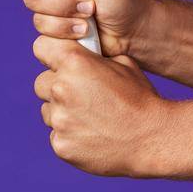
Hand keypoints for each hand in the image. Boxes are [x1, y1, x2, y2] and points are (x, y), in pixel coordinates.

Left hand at [32, 35, 169, 176]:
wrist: (151, 138)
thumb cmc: (139, 98)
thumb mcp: (123, 64)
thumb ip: (93, 57)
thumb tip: (80, 52)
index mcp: (76, 63)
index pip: (42, 47)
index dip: (52, 54)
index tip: (60, 61)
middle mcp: (61, 88)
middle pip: (41, 82)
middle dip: (57, 86)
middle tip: (82, 94)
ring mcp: (59, 119)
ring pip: (49, 111)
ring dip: (63, 112)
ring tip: (92, 117)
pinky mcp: (60, 144)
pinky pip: (57, 134)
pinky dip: (70, 135)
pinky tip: (93, 134)